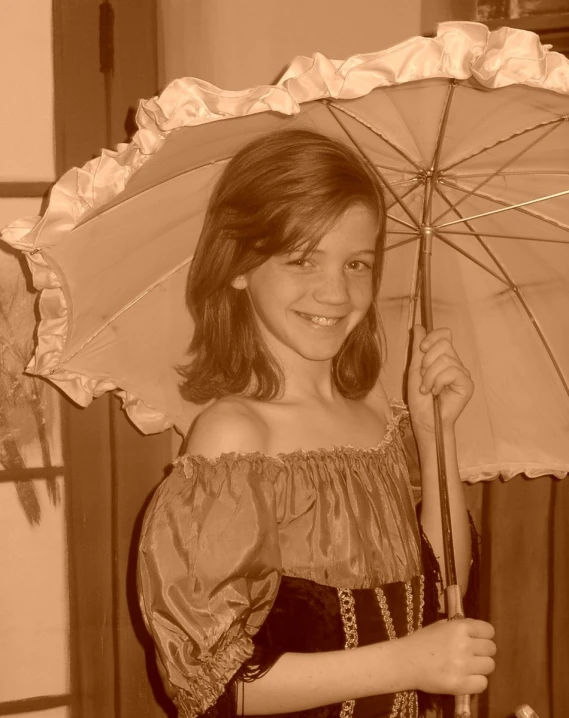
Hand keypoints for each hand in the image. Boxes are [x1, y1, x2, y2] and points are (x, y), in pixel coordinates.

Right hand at [395, 618, 495, 695]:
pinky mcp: (460, 684)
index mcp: (459, 627)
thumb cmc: (421, 641)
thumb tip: (476, 630)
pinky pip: (483, 683)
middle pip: (491, 649)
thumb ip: (459, 626)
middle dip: (483, 651)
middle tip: (472, 654)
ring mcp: (463, 666)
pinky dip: (476, 682)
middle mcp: (464, 644)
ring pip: (489, 666)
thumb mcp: (440, 626)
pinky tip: (465, 678)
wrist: (405, 662)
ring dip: (480, 667)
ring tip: (468, 667)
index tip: (477, 639)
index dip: (484, 635)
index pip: (488, 630)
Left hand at [407, 325, 473, 439]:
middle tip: (423, 377)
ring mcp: (462, 373)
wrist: (425, 420)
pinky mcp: (467, 383)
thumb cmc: (420, 399)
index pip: (444, 334)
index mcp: (444, 358)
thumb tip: (418, 326)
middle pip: (444, 343)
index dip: (432, 337)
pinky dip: (438, 381)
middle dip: (427, 360)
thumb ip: (418, 348)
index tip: (422, 349)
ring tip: (427, 389)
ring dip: (430, 375)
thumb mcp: (415, 369)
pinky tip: (437, 392)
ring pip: (446, 359)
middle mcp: (455, 363)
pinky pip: (452, 371)